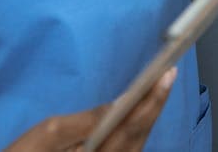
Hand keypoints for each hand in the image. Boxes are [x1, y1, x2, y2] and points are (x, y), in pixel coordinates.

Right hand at [4, 68, 176, 151]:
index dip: (153, 100)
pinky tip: (140, 111)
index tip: (166, 74)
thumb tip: (120, 103)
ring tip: (158, 88)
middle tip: (168, 73)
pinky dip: (137, 127)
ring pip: (137, 142)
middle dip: (155, 104)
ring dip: (149, 115)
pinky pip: (128, 147)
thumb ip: (87, 120)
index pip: (133, 125)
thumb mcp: (49, 134)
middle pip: (140, 134)